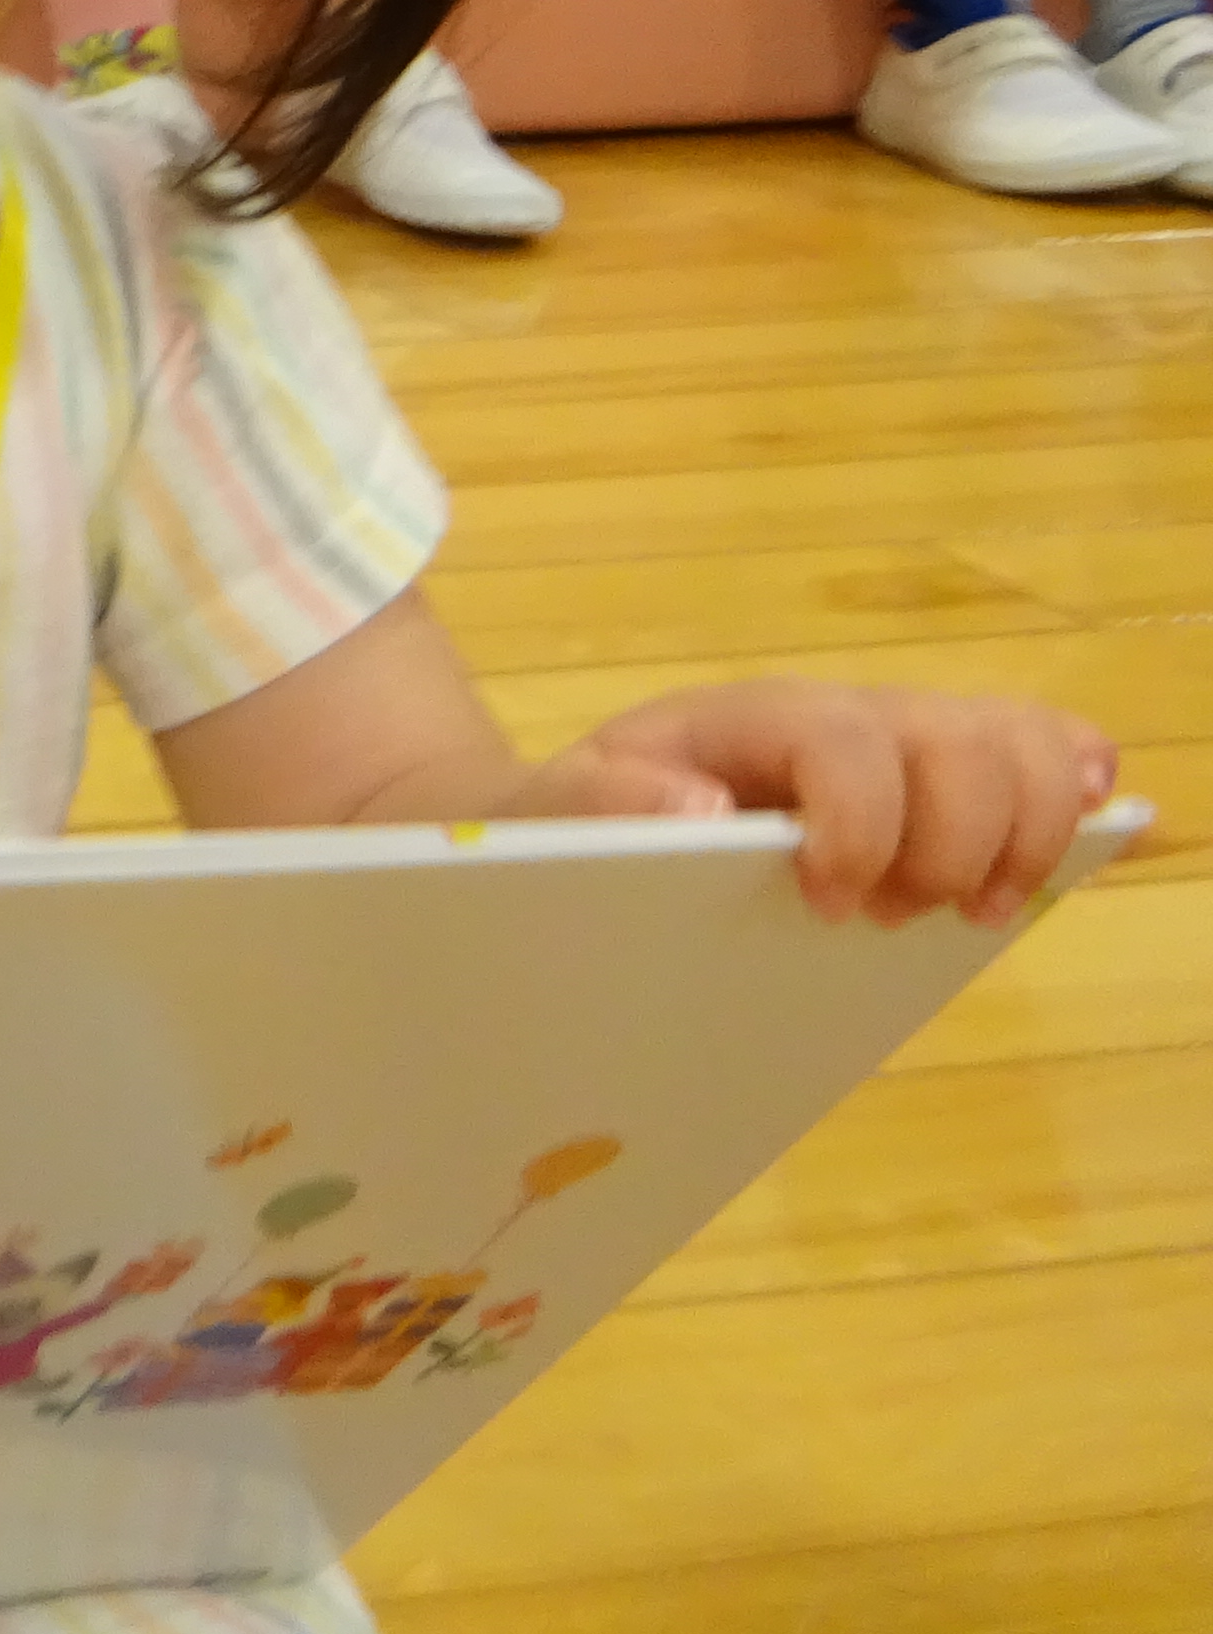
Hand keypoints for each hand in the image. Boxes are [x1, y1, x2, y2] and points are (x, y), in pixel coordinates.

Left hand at [532, 680, 1114, 924]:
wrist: (591, 805)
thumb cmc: (581, 812)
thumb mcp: (556, 807)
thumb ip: (601, 800)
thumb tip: (699, 809)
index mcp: (748, 717)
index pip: (840, 741)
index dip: (858, 826)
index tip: (829, 905)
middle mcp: (840, 714)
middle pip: (955, 739)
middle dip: (952, 842)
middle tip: (901, 920)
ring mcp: (900, 737)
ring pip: (1016, 741)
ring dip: (1026, 833)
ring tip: (977, 910)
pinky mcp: (939, 771)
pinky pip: (1039, 749)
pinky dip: (1075, 785)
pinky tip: (1078, 832)